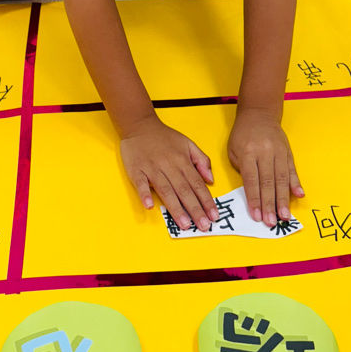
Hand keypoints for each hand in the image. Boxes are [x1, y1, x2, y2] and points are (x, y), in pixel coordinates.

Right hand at [119, 115, 218, 231]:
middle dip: (195, 209)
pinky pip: (141, 184)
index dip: (206, 200)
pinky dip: (145, 194)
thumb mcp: (188, 143)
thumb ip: (201, 160)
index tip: (214, 216)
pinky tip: (149, 206)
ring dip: (175, 208)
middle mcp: (169, 165)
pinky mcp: (136, 170)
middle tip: (203, 226)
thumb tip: (210, 179)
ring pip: (166, 190)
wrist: (140, 125)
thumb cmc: (164, 137)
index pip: (197, 184)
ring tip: (184, 224)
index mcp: (182, 160)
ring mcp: (152, 168)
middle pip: (184, 190)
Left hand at [228, 110, 303, 226]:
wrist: (259, 113)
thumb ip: (241, 169)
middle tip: (271, 222)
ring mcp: (278, 152)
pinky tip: (300, 195)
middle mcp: (264, 152)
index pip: (251, 180)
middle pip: (267, 182)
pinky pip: (292, 169)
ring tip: (285, 216)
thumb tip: (251, 191)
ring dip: (284, 199)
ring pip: (281, 178)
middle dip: (269, 204)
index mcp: (248, 152)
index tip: (256, 216)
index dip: (254, 199)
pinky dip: (296, 183)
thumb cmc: (242, 134)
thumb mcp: (233, 149)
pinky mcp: (288, 152)